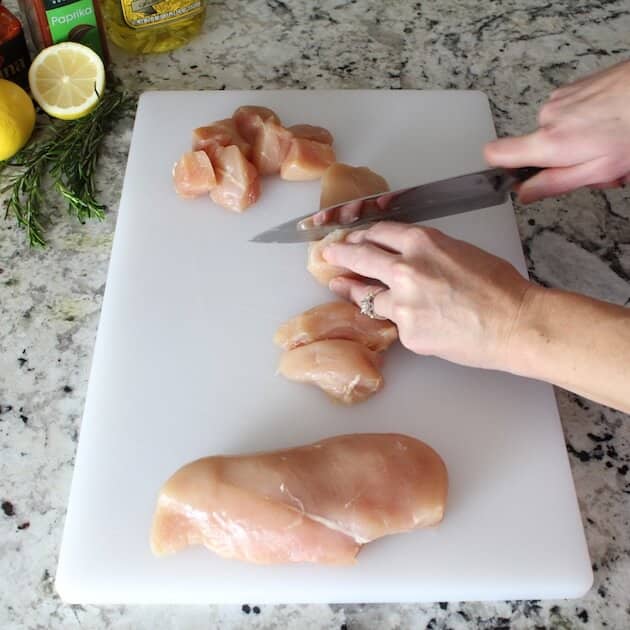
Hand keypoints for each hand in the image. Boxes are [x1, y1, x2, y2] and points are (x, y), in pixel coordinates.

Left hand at [323, 222, 532, 369]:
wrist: (514, 323)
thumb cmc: (499, 285)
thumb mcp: (460, 251)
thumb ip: (427, 252)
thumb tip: (405, 256)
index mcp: (422, 242)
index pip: (379, 232)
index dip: (362, 235)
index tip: (353, 238)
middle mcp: (405, 269)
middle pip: (360, 257)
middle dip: (340, 254)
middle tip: (328, 255)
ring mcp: (403, 304)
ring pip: (367, 296)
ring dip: (352, 289)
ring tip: (339, 285)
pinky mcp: (407, 332)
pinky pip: (393, 323)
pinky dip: (395, 319)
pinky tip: (400, 318)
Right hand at [484, 60, 629, 201]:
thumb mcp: (598, 170)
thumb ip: (554, 183)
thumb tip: (524, 193)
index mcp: (549, 143)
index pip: (496, 153)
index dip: (502, 167)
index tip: (516, 175)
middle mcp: (548, 117)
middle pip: (537, 147)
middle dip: (563, 159)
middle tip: (596, 162)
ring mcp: (561, 98)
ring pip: (558, 131)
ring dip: (580, 141)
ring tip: (610, 142)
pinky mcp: (576, 85)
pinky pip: (572, 112)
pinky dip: (589, 122)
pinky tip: (612, 123)